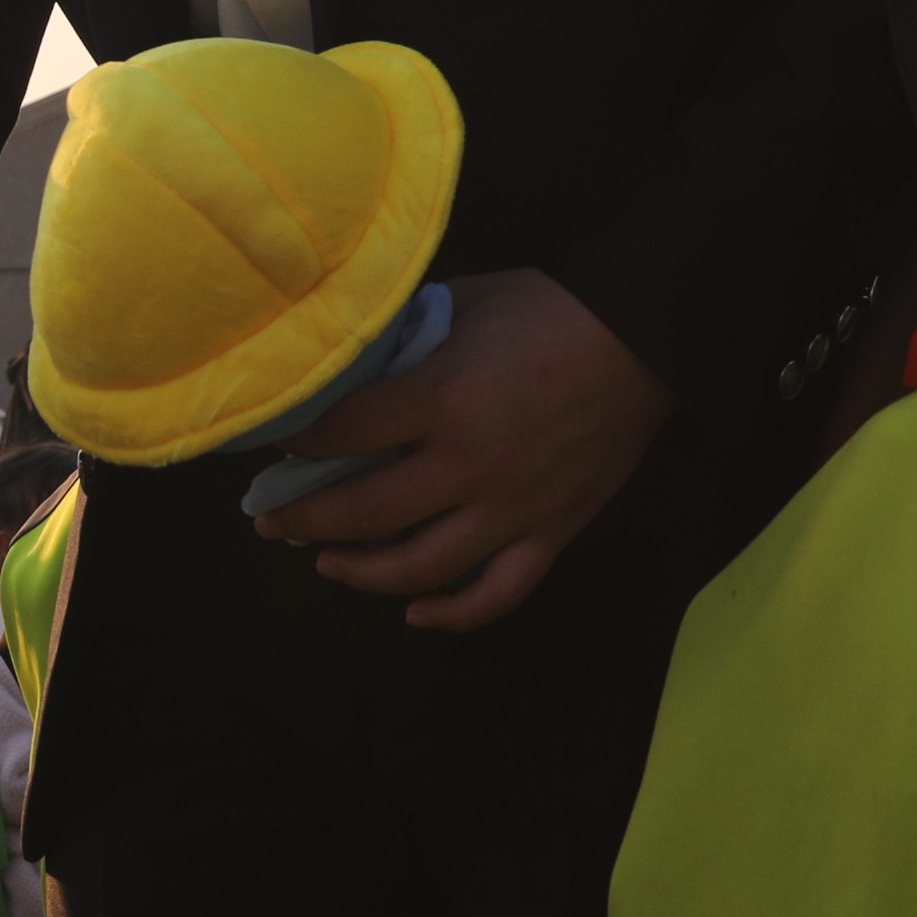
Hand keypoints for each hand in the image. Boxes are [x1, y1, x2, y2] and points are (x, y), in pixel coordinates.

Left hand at [256, 268, 671, 630]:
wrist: (645, 334)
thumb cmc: (550, 308)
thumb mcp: (465, 302)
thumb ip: (408, 336)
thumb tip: (356, 358)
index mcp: (437, 401)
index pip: (339, 434)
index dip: (294, 443)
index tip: (272, 445)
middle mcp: (467, 466)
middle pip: (362, 514)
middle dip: (302, 519)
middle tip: (270, 521)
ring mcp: (511, 509)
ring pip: (418, 568)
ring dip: (359, 573)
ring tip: (325, 561)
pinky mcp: (552, 533)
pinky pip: (497, 594)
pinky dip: (452, 614)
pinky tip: (414, 611)